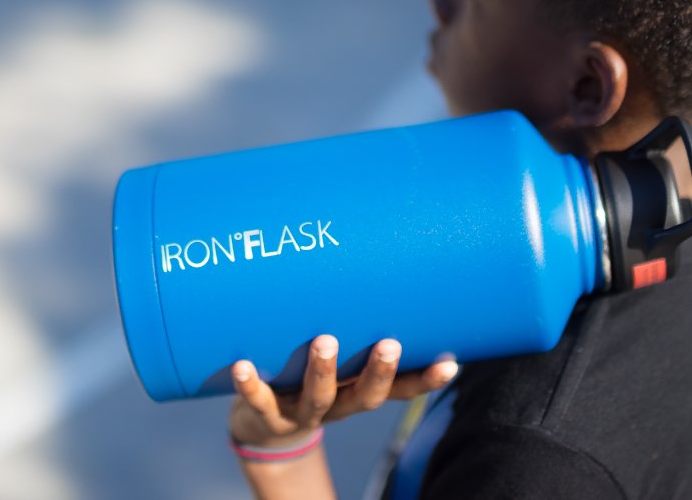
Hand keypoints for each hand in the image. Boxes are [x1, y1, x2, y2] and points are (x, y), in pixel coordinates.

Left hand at [228, 335, 459, 448]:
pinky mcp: (266, 415)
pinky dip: (251, 385)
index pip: (401, 390)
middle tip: (389, 345)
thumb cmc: (308, 376)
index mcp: (358, 390)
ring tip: (325, 342)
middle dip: (378, 372)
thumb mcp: (336, 357)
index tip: (449, 363)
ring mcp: (302, 412)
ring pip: (317, 398)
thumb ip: (355, 324)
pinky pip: (259, 402)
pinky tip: (243, 365)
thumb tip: (378, 262)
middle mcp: (337, 404)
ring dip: (323, 371)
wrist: (263, 428)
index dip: (425, 380)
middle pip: (364, 397)